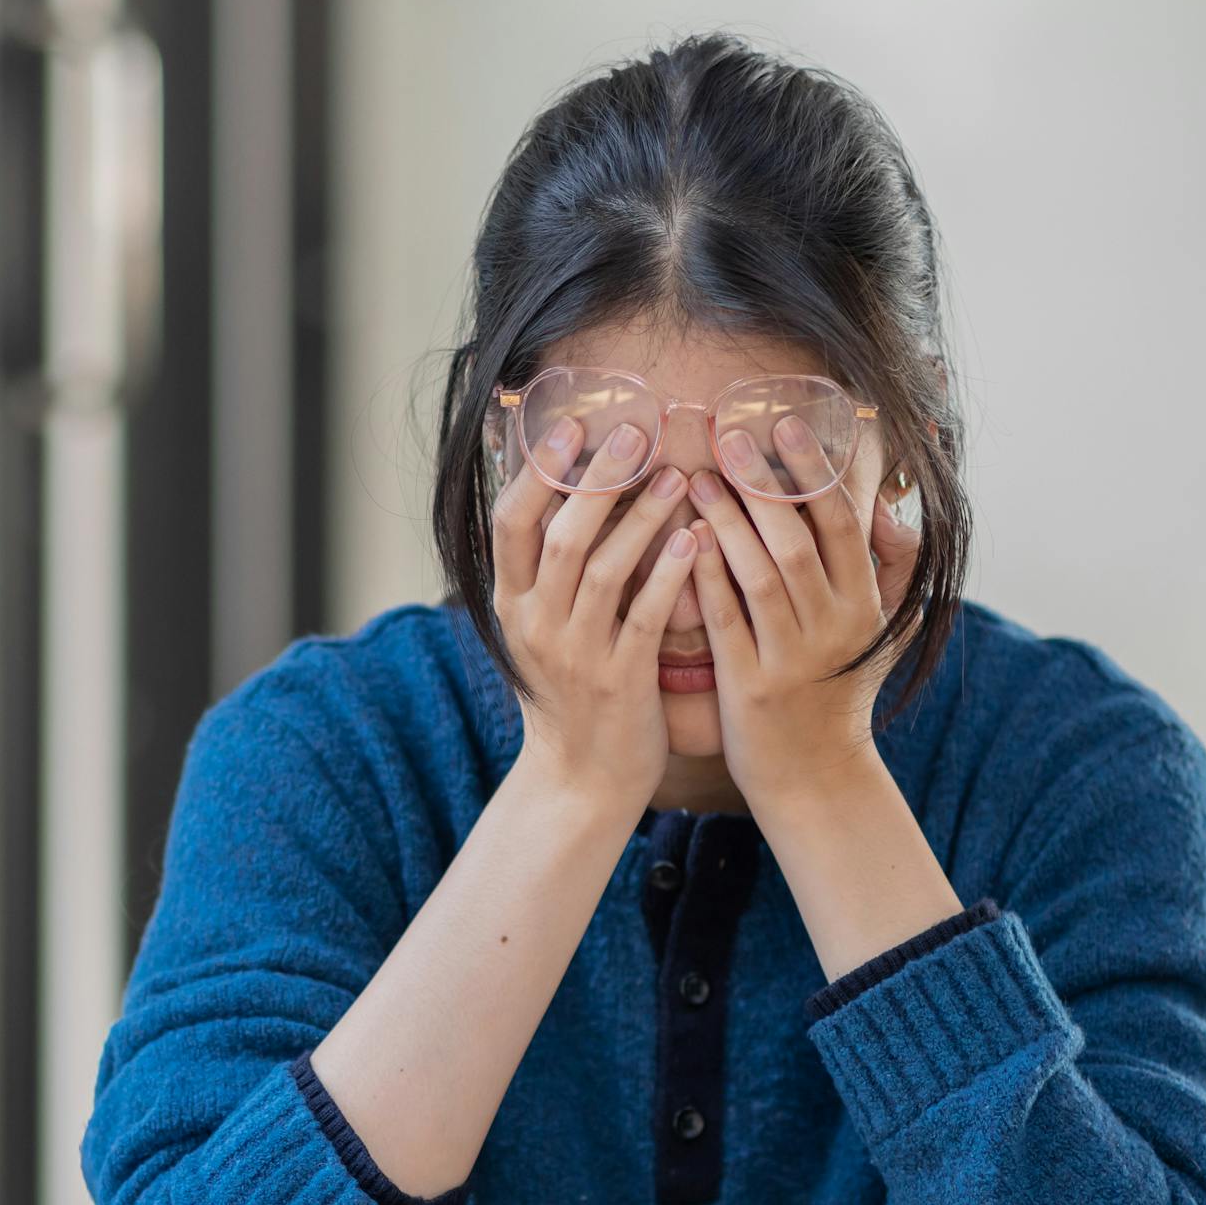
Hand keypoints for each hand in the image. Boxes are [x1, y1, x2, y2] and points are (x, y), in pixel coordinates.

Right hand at [493, 418, 704, 810]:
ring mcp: (575, 654)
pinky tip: (697, 541)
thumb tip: (574, 488)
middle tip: (636, 433)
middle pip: (560, 536)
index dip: (538, 471)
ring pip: (603, 570)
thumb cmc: (572, 691)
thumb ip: (549, 570)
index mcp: (511, 604)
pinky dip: (669, 574)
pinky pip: (644, 617)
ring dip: (643, 518)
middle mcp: (534, 624)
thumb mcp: (542, 628)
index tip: (570, 426)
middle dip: (598, 479)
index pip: (509, 523)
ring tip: (679, 477)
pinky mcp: (619, 680)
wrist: (582, 778)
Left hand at [686, 417, 925, 814]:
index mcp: (866, 606)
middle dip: (765, 485)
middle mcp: (835, 628)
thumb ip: (891, 569)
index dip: (814, 471)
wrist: (815, 779)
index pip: (843, 524)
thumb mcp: (879, 632)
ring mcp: (792, 657)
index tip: (785, 424)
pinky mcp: (750, 686)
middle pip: (800, 541)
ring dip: (727, 522)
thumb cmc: (837, 692)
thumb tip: (890, 505)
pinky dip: (704, 577)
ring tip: (696, 478)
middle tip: (729, 437)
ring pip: (761, 576)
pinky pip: (725, 621)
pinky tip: (681, 539)